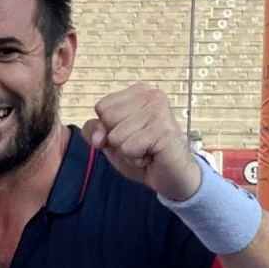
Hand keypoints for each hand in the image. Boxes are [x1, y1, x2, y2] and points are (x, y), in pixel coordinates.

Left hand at [82, 83, 200, 200]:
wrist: (173, 176)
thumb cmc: (145, 154)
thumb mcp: (111, 140)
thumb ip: (95, 131)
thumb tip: (97, 135)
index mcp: (138, 92)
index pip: (101, 107)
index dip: (109, 127)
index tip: (130, 133)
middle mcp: (150, 95)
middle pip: (107, 118)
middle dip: (118, 139)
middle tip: (140, 143)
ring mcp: (158, 110)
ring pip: (116, 135)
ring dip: (128, 151)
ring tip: (146, 149)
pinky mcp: (162, 129)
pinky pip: (128, 148)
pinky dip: (136, 159)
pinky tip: (152, 155)